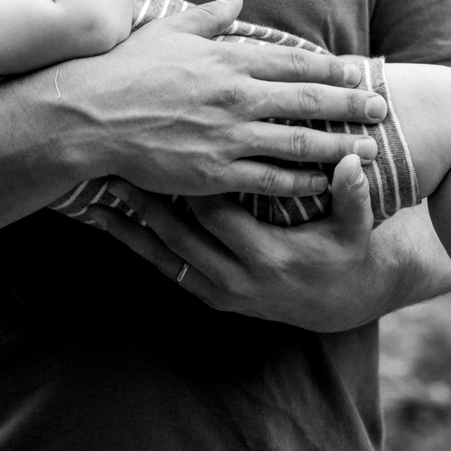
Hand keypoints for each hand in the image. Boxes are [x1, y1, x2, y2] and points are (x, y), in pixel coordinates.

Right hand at [65, 0, 387, 197]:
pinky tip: (326, 182)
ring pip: (301, 142)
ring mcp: (230, 136)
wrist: (90, 116)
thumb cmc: (126, 70)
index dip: (331, 70)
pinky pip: (272, 179)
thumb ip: (208, 17)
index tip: (357, 72)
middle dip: (351, 105)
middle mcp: (238, 96)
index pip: (295, 63)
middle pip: (310, 102)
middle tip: (381, 108)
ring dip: (341, 146)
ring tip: (371, 150)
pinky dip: (304, 181)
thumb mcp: (169, 31)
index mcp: (229, 59)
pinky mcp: (217, 172)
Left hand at [92, 155, 450, 331]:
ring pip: (163, 257)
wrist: (344, 303)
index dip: (187, 180)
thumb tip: (353, 162)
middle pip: (177, 235)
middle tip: (111, 168)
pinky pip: (165, 271)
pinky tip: (108, 227)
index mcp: (268, 256)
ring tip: (93, 199)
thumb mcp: (357, 228)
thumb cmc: (348, 252)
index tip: (160, 147)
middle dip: (144, 202)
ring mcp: (219, 292)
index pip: (216, 212)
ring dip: (128, 229)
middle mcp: (237, 279)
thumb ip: (353, 196)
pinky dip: (137, 248)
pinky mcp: (210, 297)